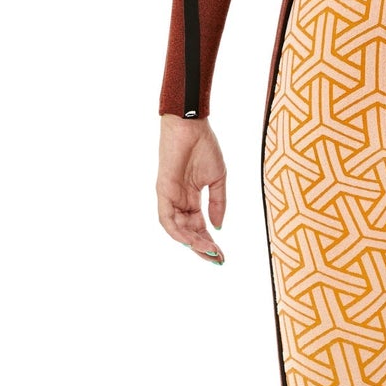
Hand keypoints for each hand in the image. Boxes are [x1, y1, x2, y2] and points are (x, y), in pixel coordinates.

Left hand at [156, 114, 226, 263]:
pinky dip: (178, 232)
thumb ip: (218, 203)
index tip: (223, 256)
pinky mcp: (163, 191)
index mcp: (191, 198)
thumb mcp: (217, 179)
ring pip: (177, 230)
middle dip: (202, 248)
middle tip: (217, 260)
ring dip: (192, 243)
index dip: (210, 242)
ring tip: (208, 252)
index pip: (199, 227)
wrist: (192, 125)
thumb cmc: (204, 146)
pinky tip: (191, 240)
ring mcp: (169, 197)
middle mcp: (178, 201)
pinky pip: (166, 218)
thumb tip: (218, 227)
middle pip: (188, 232)